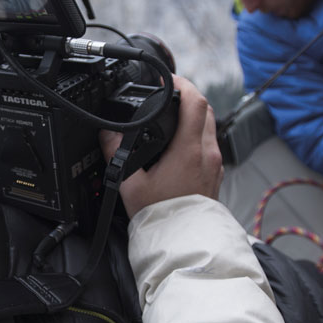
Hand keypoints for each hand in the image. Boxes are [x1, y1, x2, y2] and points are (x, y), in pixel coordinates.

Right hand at [100, 75, 222, 217]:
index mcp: (189, 150)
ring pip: (210, 125)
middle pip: (206, 109)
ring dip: (195, 115)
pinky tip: (181, 143)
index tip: (169, 79)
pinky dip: (198, 134)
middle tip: (170, 94)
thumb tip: (107, 134)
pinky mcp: (215, 174)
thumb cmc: (161, 216)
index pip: (195, 102)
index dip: (184, 83)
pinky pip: (210, 143)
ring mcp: (215, 164)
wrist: (182, 242)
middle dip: (189, 96)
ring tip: (173, 116)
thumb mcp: (130, 185)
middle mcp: (207, 153)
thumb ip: (116, 154)